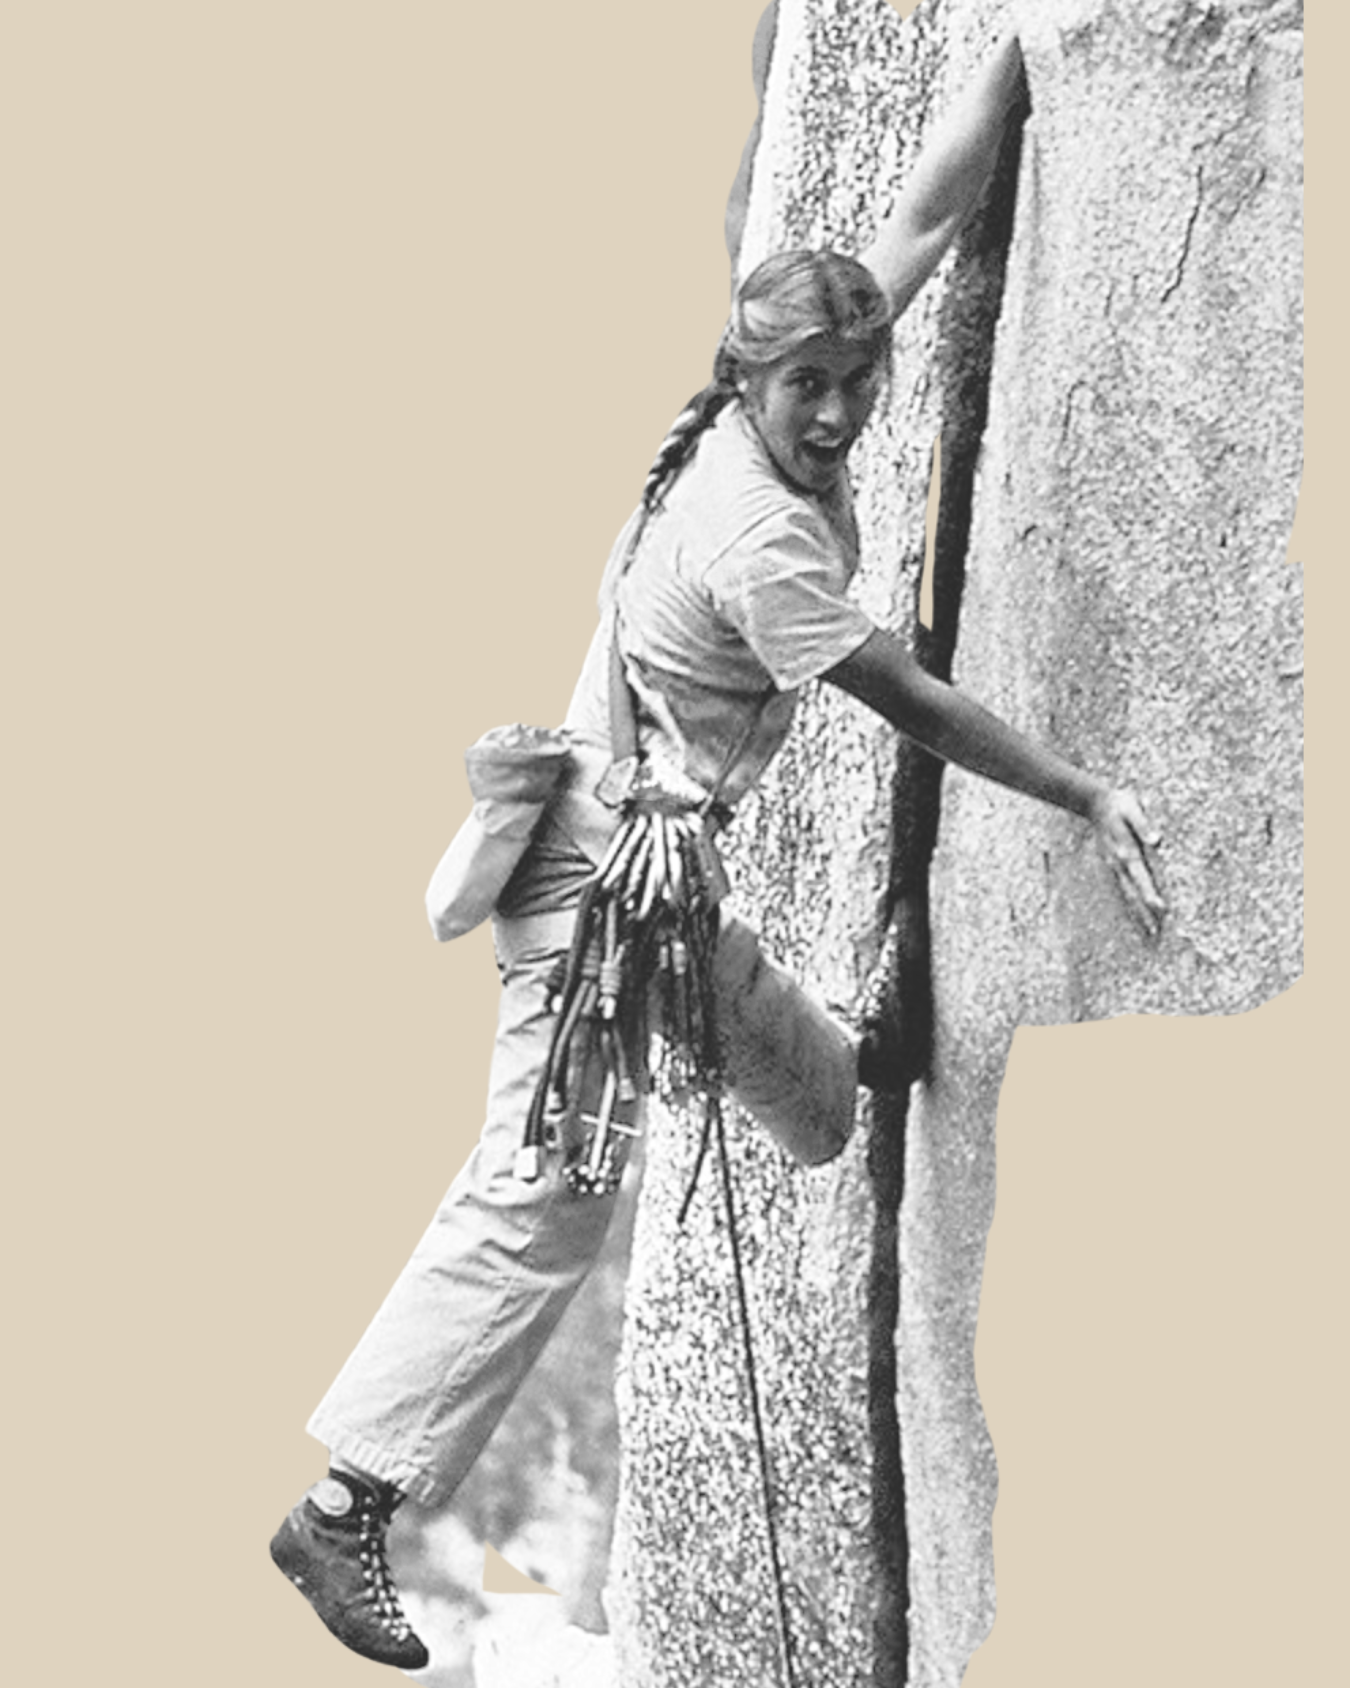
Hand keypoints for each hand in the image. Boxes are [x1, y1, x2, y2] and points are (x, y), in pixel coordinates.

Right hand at [1089, 787, 1165, 937]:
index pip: (1140, 878)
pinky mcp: (1113, 867)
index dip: (1150, 894)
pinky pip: (1122, 889)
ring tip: (1149, 932)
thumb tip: (1157, 840)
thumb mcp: (1132, 809)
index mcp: (1126, 852)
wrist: (1094, 803)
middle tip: (1156, 934)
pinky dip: (1130, 904)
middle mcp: (1118, 864)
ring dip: (1137, 914)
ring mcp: (1113, 867)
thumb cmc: (1119, 805)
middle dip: (1144, 914)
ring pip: (1126, 895)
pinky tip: (1136, 914)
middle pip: (1133, 894)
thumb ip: (1143, 824)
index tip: (1161, 909)